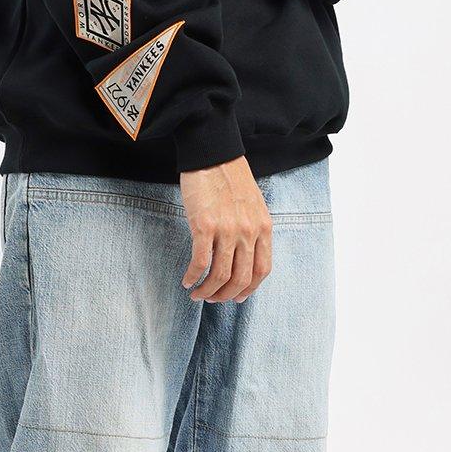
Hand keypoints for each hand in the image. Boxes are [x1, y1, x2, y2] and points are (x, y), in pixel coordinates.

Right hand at [178, 156, 272, 302]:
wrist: (212, 153)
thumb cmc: (229, 176)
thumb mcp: (253, 204)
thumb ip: (252, 229)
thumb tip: (243, 256)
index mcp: (263, 227)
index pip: (262, 270)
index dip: (249, 289)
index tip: (237, 297)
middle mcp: (248, 231)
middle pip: (241, 279)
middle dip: (225, 295)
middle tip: (212, 299)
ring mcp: (227, 230)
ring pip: (220, 276)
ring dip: (207, 291)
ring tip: (197, 294)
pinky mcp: (204, 226)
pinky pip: (200, 262)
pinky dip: (193, 277)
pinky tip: (187, 280)